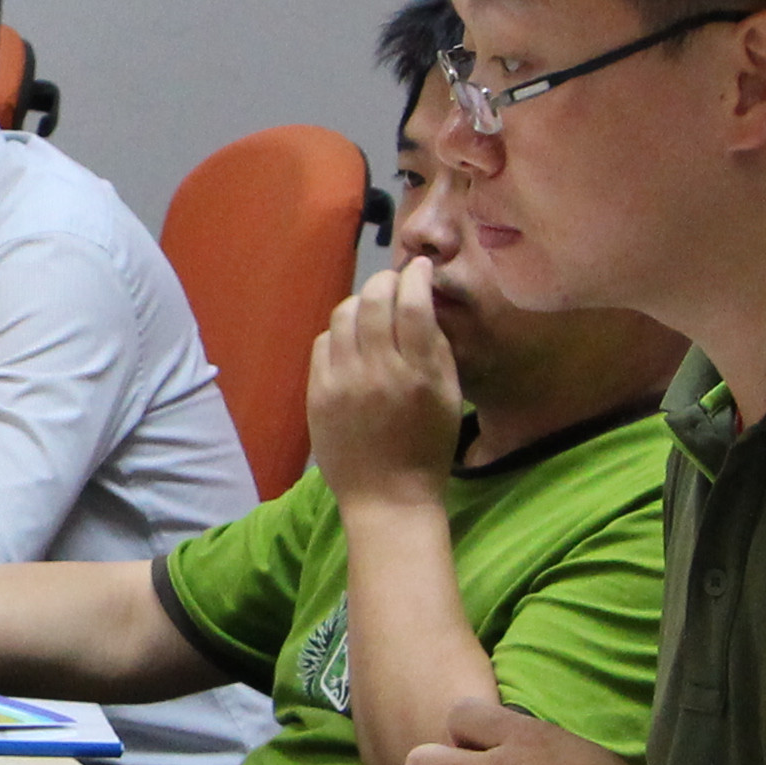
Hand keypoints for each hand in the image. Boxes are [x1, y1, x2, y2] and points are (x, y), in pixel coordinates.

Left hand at [308, 257, 465, 507]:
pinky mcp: (317, 394)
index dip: (415, 277)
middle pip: (373, 301)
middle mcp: (378, 372)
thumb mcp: (448, 396)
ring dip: (359, 301)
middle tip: (393, 279)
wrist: (386, 496)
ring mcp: (342, 382)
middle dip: (385, 280)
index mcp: (418, 373)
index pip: (413, 304)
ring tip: (371, 306)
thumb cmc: (427, 446)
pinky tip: (351, 339)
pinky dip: (338, 332)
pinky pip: (323, 343)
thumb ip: (436, 348)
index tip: (418, 268)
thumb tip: (422, 302)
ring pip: (343, 316)